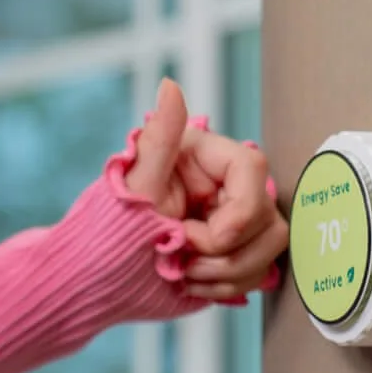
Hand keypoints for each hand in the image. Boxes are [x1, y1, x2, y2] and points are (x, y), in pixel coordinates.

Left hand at [124, 78, 289, 305]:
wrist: (100, 275)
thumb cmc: (109, 227)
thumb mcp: (135, 184)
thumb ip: (160, 137)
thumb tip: (169, 85)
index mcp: (204, 158)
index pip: (252, 172)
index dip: (236, 215)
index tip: (191, 238)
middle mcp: (226, 185)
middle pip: (268, 216)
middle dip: (226, 252)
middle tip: (182, 260)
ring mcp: (234, 221)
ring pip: (271, 246)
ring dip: (229, 272)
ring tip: (185, 275)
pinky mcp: (236, 253)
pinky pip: (259, 270)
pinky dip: (228, 286)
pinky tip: (191, 284)